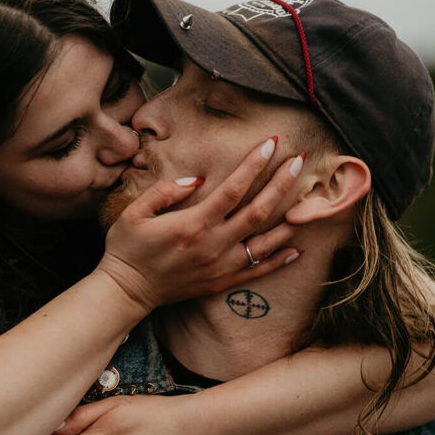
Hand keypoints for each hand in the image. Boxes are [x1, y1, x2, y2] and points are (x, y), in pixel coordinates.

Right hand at [97, 138, 301, 309]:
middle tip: (299, 161)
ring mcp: (220, 266)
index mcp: (193, 224)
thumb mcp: (134, 213)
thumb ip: (165, 191)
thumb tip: (197, 179)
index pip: (233, 189)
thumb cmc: (127, 248)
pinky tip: (298, 249)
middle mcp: (213, 245)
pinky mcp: (221, 283)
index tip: (271, 144)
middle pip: (258, 210)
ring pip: (265, 242)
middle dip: (281, 183)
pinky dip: (280, 261)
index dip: (254, 165)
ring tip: (308, 200)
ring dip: (288, 219)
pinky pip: (257, 272)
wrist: (126, 291)